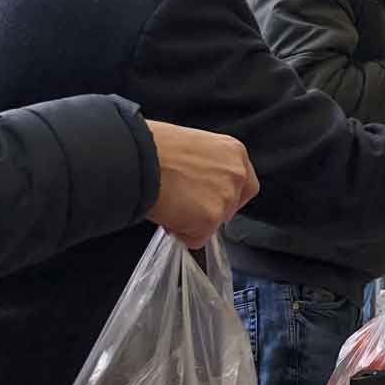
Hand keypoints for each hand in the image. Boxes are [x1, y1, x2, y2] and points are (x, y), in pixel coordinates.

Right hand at [144, 120, 259, 248]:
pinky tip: (167, 214)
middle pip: (231, 206)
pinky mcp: (210, 219)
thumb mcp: (193, 146)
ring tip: (170, 204)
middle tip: (184, 204)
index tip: (211, 200)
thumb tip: (201, 185)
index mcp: (234, 152)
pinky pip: (196, 238)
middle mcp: (237, 174)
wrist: (138, 157)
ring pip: (213, 224)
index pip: (245, 184)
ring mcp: (226, 198)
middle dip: (209, 211)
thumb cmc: (155, 147)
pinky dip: (180, 234)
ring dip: (192, 222)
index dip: (227, 195)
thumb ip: (208, 167)